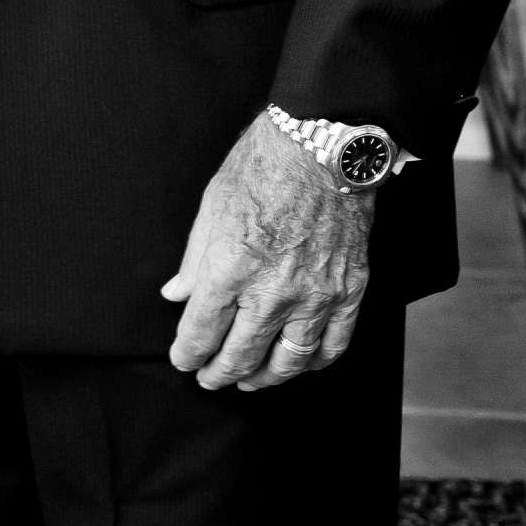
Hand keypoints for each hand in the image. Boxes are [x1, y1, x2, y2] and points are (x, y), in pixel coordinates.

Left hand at [160, 112, 373, 390]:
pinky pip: (332, 345)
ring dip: (265, 378)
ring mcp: (315, 296)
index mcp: (230, 268)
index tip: (183, 359)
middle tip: (210, 379)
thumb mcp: (212, 205)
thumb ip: (193, 259)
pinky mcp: (348, 292)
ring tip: (250, 380)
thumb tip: (176, 293)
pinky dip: (313, 362)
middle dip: (219, 373)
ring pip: (288, 361)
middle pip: (241, 355)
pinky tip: (300, 363)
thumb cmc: (263, 165)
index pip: (202, 330)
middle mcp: (272, 291)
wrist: (323, 146)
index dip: (188, 353)